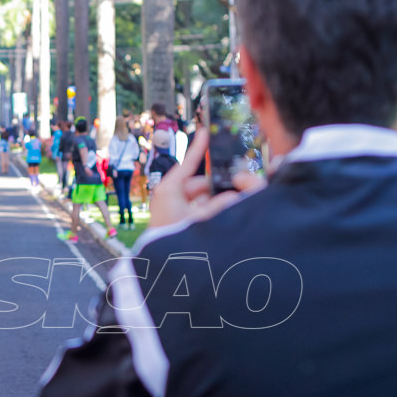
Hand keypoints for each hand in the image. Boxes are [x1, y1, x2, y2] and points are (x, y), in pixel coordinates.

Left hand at [149, 128, 265, 228]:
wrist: (158, 265)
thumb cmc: (172, 239)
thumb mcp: (199, 219)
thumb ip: (219, 206)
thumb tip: (236, 196)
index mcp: (169, 189)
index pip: (188, 163)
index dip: (198, 148)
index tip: (204, 132)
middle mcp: (170, 195)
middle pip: (200, 184)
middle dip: (219, 187)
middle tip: (238, 189)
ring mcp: (172, 208)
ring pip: (201, 198)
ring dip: (216, 202)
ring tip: (233, 205)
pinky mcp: (176, 220)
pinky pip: (197, 209)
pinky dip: (210, 211)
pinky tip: (223, 215)